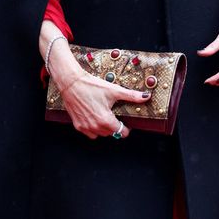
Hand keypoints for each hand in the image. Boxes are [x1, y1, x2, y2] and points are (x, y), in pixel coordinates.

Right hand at [40, 21, 149, 139]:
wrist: (72, 83)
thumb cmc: (91, 86)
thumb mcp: (114, 90)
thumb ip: (131, 96)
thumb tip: (146, 96)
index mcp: (105, 120)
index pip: (121, 132)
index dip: (126, 128)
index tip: (126, 123)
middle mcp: (95, 126)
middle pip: (111, 133)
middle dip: (114, 126)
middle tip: (114, 115)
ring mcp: (85, 127)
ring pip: (100, 134)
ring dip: (104, 128)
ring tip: (104, 116)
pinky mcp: (77, 125)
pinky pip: (89, 133)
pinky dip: (93, 128)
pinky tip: (94, 117)